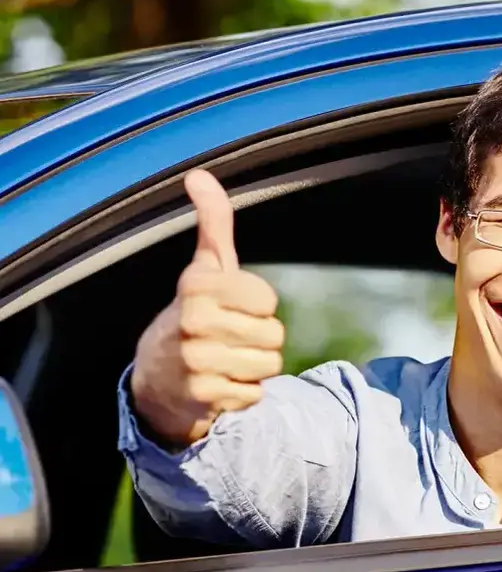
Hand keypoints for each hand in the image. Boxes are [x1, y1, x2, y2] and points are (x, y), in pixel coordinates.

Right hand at [130, 169, 284, 444]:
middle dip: (261, 340)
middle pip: (274, 335)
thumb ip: (212, 224)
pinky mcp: (201, 395)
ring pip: (269, 366)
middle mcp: (193, 320)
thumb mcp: (204, 269)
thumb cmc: (195, 314)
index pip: (269, 300)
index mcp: (198, 285)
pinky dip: (243, 393)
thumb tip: (199, 175)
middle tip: (231, 339)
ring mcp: (195, 360)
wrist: (158, 377)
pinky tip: (220, 384)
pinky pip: (255, 395)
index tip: (234, 308)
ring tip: (227, 361)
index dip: (260, 307)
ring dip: (255, 368)